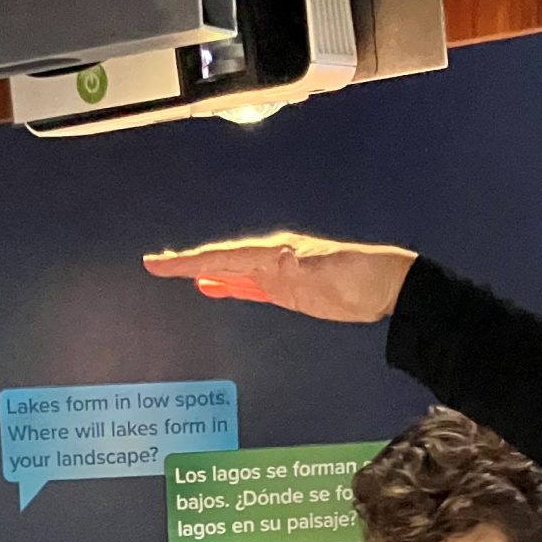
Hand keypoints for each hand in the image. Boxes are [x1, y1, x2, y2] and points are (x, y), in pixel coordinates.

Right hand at [142, 234, 417, 323]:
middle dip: (188, 263)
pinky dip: (228, 285)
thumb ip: (298, 267)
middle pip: (220, 259)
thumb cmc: (358, 275)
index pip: (223, 256)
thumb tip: (275, 262)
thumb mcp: (325, 271)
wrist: (386, 287)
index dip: (189, 261)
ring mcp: (277, 274)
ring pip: (230, 271)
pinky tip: (214, 288)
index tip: (158, 264)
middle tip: (154, 265)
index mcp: (275, 252)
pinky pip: (248, 286)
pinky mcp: (286, 290)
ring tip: (177, 274)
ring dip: (205, 272)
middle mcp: (270, 258)